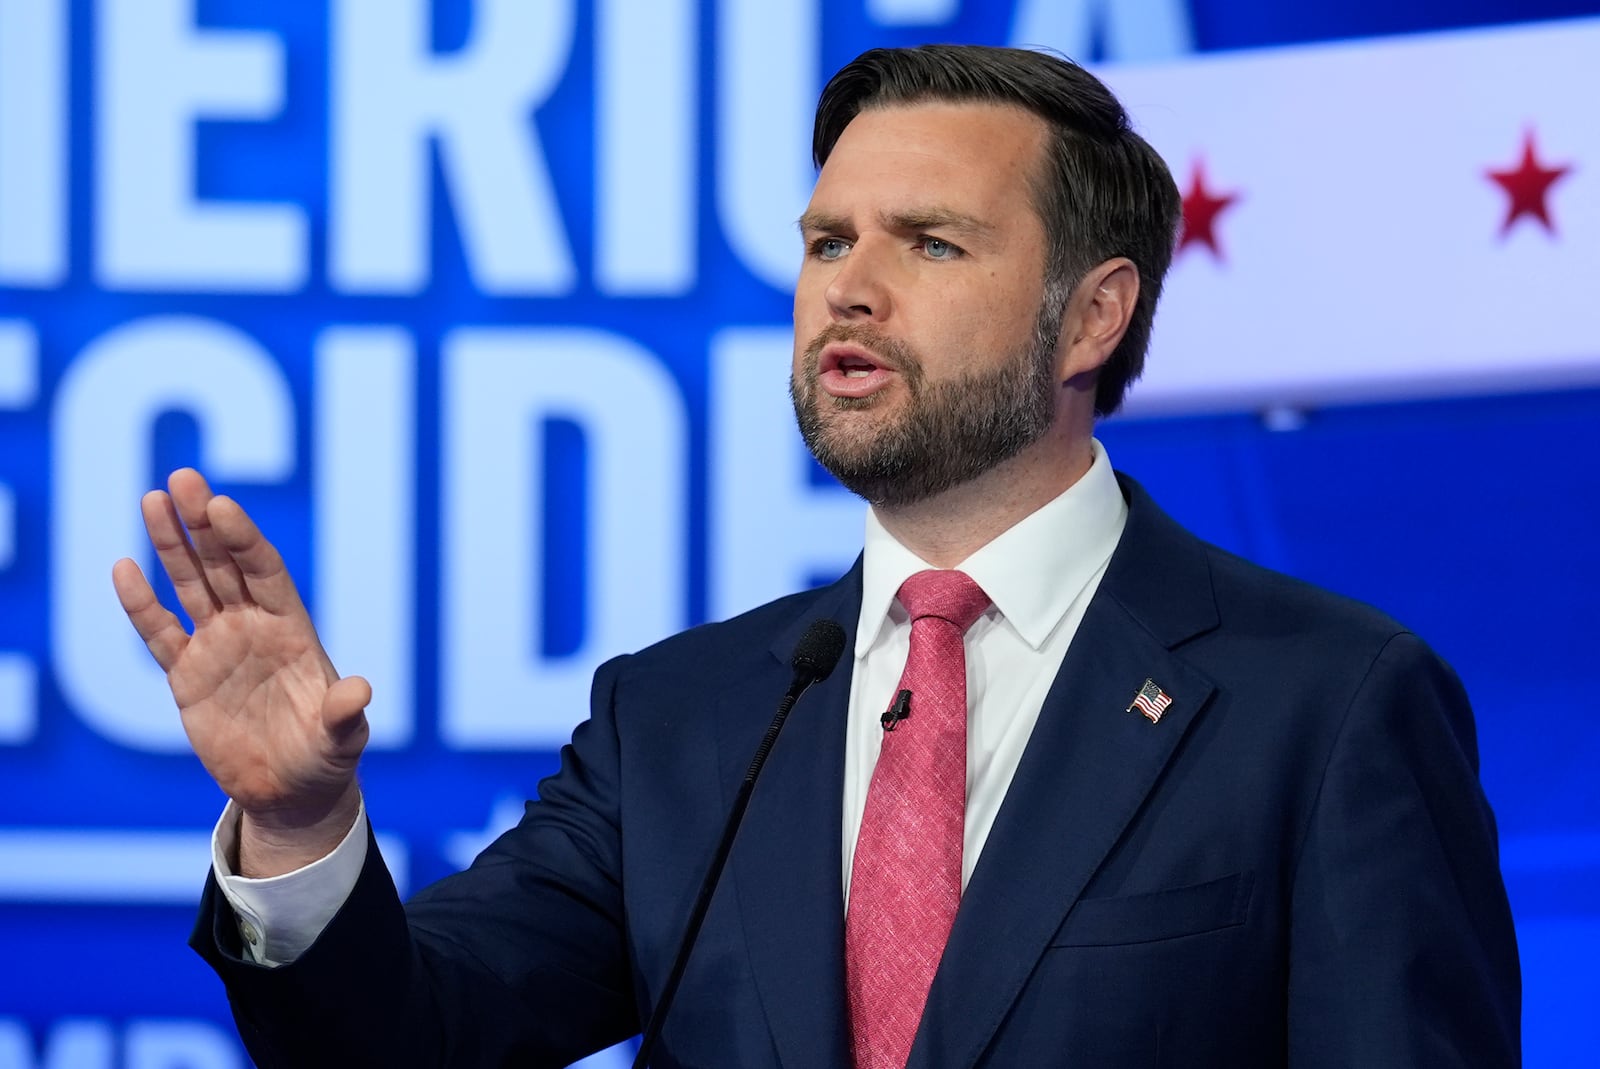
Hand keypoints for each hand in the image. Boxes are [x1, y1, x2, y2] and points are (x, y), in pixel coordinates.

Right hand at [112, 469, 369, 874]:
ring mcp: (218, 647)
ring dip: (172, 544)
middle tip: (182, 478)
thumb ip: (343, 713)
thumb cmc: (324, 759)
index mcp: (291, 629)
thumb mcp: (340, 738)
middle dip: (203, 524)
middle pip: (224, 565)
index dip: (242, 539)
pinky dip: (141, 604)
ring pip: (191, 585)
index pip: (264, 571)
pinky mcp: (187, 677)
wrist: (290, 791)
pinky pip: (160, 634)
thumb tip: (360, 690)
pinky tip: (123, 568)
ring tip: (152, 498)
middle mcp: (253, 627)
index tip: (221, 506)